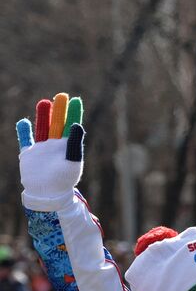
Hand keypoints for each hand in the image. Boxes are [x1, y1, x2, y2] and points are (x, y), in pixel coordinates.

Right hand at [17, 93, 84, 210]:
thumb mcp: (73, 161)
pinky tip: (23, 122)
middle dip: (59, 110)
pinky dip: (24, 132)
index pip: (72, 125)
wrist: (48, 194)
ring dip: (43, 116)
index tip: (76, 100)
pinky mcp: (29, 155)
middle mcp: (56, 145)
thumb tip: (77, 125)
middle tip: (61, 96)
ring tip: (44, 103)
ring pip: (43, 128)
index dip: (74, 113)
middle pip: (57, 124)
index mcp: (69, 146)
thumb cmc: (64, 180)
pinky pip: (26, 140)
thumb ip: (75, 144)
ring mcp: (42, 149)